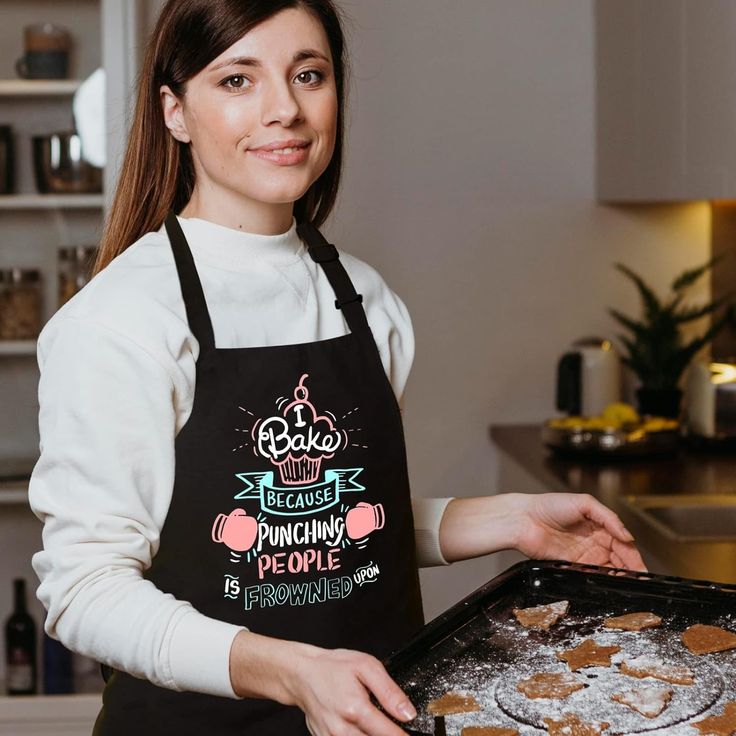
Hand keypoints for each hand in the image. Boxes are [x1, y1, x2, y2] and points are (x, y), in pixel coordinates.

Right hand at [288, 646, 415, 735]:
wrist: (301, 674)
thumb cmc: (332, 667)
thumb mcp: (366, 666)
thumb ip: (389, 691)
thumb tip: (408, 713)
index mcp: (355, 708)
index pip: (389, 734)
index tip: (410, 734)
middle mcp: (341, 729)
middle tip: (392, 727)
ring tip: (376, 724)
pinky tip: (361, 727)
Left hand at [513, 492, 645, 570]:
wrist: (523, 519)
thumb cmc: (550, 505)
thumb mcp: (584, 502)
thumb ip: (609, 517)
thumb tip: (628, 535)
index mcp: (600, 526)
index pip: (623, 544)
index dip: (633, 556)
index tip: (642, 568)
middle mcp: (594, 542)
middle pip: (619, 559)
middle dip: (630, 570)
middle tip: (639, 581)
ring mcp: (583, 555)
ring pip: (607, 570)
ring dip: (618, 577)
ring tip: (627, 583)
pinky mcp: (571, 566)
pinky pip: (590, 575)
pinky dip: (600, 579)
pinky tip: (607, 582)